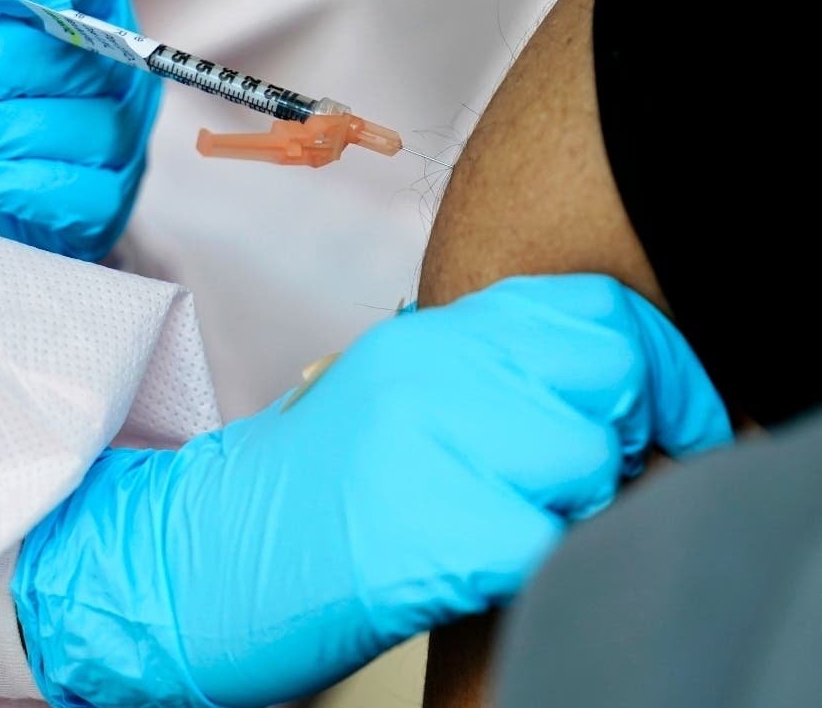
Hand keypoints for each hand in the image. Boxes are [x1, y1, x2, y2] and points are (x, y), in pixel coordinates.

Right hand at [13, 274, 732, 706]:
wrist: (195, 556)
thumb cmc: (303, 493)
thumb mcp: (398, 398)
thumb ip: (494, 378)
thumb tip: (609, 395)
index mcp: (429, 338)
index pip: (596, 312)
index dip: (661, 367)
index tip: (680, 420)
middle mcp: (429, 371)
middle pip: (605, 376)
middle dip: (623, 437)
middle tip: (581, 479)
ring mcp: (421, 443)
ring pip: (585, 460)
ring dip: (569, 507)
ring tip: (502, 523)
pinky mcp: (420, 531)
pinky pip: (540, 543)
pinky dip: (528, 563)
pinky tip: (470, 562)